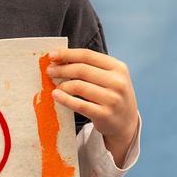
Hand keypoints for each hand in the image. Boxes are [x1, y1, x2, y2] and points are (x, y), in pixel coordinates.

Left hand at [46, 47, 138, 166]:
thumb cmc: (113, 95)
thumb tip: (61, 59)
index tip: (52, 56)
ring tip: (55, 85)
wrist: (126, 122)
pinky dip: (64, 99)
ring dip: (62, 84)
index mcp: (118, 67)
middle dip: (62, 69)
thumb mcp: (110, 77)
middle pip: (82, 69)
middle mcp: (117, 82)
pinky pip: (79, 104)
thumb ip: (91, 67)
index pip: (88, 55)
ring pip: (79, 86)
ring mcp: (112, 99)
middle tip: (49, 71)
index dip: (67, 54)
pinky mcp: (104, 114)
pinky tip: (56, 95)